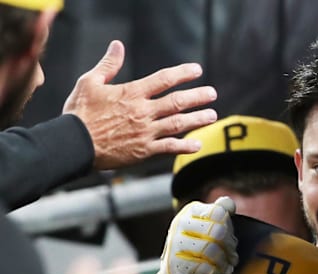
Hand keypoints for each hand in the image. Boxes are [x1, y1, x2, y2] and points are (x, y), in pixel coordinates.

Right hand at [62, 40, 217, 169]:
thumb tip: (117, 46)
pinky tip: (197, 144)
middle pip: (177, 102)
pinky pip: (169, 148)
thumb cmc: (79, 113)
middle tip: (212, 94)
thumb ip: (108, 65)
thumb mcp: (89, 82)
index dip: (183, 74)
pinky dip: (185, 146)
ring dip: (197, 119)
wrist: (73, 144)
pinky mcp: (143, 151)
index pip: (163, 79)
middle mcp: (142, 112)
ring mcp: (145, 132)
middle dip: (198, 97)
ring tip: (212, 115)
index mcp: (131, 93)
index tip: (197, 71)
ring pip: (178, 124)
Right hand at [150, 196, 238, 273]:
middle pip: (218, 231)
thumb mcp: (210, 229)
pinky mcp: (173, 265)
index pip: (219, 212)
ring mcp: (174, 243)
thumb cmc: (198, 251)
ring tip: (226, 268)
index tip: (230, 240)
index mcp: (191, 211)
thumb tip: (229, 203)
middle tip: (232, 258)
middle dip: (229, 247)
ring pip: (211, 250)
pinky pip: (203, 268)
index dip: (230, 228)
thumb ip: (220, 213)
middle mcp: (180, 223)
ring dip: (223, 263)